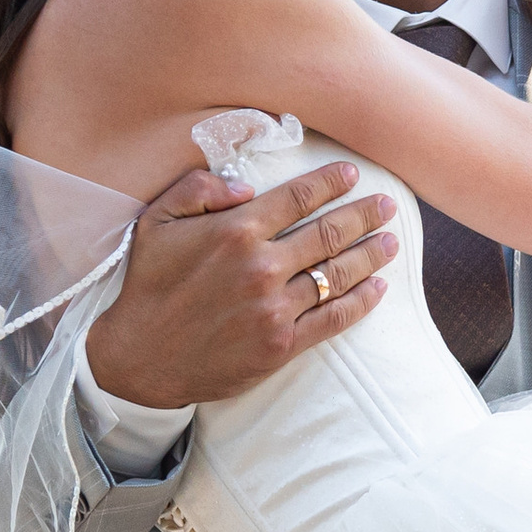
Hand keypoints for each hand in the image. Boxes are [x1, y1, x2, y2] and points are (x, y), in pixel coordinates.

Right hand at [83, 159, 398, 408]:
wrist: (140, 357)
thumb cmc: (148, 284)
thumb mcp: (157, 221)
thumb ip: (199, 188)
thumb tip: (247, 183)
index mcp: (236, 230)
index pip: (298, 198)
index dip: (330, 183)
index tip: (352, 174)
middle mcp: (262, 266)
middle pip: (329, 233)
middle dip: (364, 215)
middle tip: (388, 205)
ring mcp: (275, 307)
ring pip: (337, 274)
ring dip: (370, 255)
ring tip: (391, 241)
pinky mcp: (282, 344)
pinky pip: (333, 318)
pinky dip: (361, 301)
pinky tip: (377, 287)